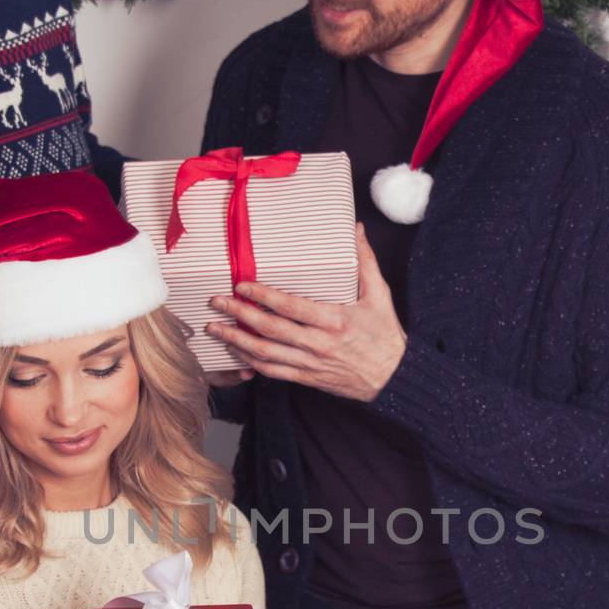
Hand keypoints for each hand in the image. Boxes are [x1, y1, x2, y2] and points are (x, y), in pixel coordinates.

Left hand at [204, 225, 405, 401]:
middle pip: (268, 329)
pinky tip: (237, 353)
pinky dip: (251, 363)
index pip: (289, 307)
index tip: (241, 286)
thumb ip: (365, 262)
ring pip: (264, 353)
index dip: (261, 296)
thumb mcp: (380, 295)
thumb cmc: (385, 336)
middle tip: (216, 303)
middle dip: (238, 315)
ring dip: (236, 341)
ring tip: (215, 328)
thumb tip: (357, 230)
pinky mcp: (307, 378)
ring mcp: (310, 364)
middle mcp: (317, 344)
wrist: (393, 378)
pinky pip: (273, 372)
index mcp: (333, 321)